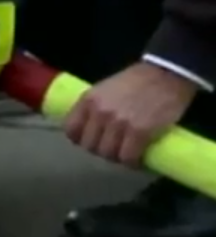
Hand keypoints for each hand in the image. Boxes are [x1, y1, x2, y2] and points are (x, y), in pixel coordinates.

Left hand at [63, 62, 199, 166]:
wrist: (166, 74)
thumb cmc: (137, 81)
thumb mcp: (105, 88)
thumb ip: (95, 105)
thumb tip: (90, 126)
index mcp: (88, 100)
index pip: (71, 129)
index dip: (81, 139)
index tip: (92, 141)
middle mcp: (100, 113)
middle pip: (90, 146)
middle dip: (101, 149)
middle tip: (114, 148)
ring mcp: (119, 123)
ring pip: (108, 154)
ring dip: (117, 157)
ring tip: (127, 153)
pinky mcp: (140, 133)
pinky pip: (128, 158)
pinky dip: (132, 162)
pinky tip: (138, 159)